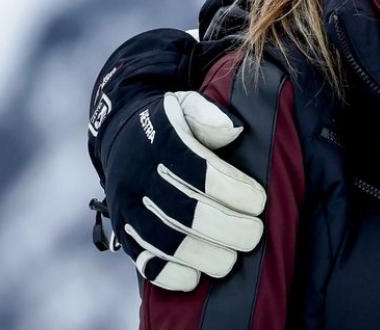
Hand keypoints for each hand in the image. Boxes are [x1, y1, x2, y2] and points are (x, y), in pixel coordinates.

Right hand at [102, 91, 265, 290]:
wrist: (121, 133)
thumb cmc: (170, 122)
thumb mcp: (187, 104)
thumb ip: (210, 115)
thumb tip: (234, 131)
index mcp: (161, 143)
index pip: (200, 172)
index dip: (233, 190)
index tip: (259, 201)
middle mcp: (140, 178)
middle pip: (186, 213)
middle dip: (227, 228)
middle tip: (254, 234)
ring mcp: (128, 209)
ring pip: (166, 242)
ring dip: (204, 256)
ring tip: (232, 258)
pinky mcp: (124, 233)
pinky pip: (143, 261)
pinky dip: (170, 274)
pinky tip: (195, 276)